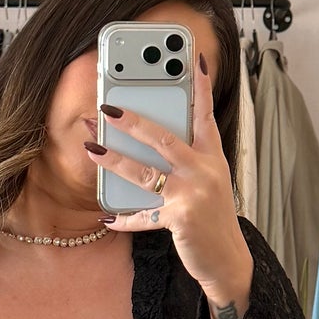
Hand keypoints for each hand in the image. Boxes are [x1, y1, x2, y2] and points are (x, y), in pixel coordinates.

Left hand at [90, 54, 253, 314]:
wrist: (227, 260)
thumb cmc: (213, 217)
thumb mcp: (209, 181)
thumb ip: (186, 159)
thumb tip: (148, 140)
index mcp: (213, 157)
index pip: (205, 114)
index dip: (200, 86)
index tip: (193, 58)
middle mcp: (204, 171)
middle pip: (165, 139)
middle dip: (133, 122)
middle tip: (107, 107)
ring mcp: (192, 195)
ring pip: (146, 172)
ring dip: (114, 160)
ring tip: (91, 148)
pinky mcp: (180, 219)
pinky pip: (144, 216)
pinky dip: (125, 217)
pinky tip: (107, 216)